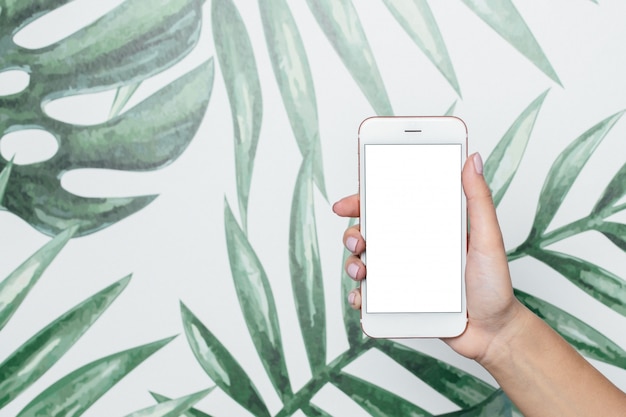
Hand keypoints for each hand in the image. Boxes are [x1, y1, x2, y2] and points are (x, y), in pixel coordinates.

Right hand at [332, 153, 525, 361]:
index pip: (389, 206)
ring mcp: (401, 275)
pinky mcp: (398, 301)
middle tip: (358, 241)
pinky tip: (363, 298)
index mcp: (427, 227)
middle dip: (352, 234)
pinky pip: (369, 297)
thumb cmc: (494, 285)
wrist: (494, 332)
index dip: (363, 200)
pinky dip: (359, 297)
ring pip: (363, 263)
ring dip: (352, 263)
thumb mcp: (488, 238)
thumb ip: (478, 199)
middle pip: (368, 233)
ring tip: (361, 270)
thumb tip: (471, 159)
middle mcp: (410, 248)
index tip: (346, 203)